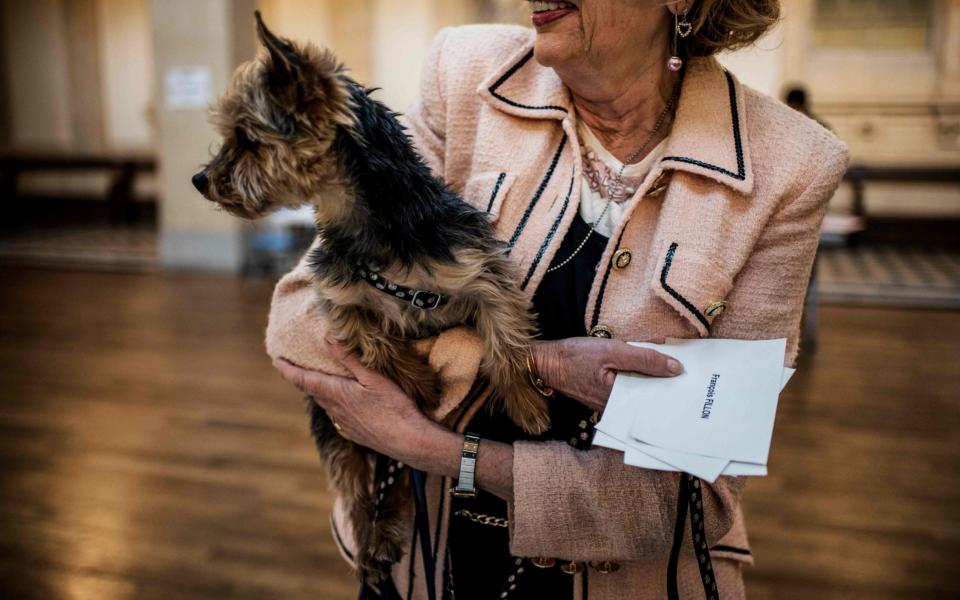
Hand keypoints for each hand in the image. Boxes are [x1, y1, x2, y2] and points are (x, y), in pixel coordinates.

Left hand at [271, 339, 433, 460]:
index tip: (276, 360)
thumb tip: (327, 337)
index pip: (303, 380)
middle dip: (302, 378)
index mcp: (335, 393)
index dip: (287, 370)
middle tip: (295, 366)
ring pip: (325, 404)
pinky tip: (342, 403)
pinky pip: (336, 416)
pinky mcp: (353, 433)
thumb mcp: (372, 377)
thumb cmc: (392, 406)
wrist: (407, 441)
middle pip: (312, 391)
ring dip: (318, 392)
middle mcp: (334, 410)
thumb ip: (349, 358)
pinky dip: (333, 405)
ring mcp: (343, 424)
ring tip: (317, 381)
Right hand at [533, 337, 681, 411]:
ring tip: (674, 369)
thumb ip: (644, 359)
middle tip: (690, 376)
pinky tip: (650, 368)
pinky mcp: (605, 396)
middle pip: (649, 397)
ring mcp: (610, 403)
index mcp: (619, 400)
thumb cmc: (574, 356)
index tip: (693, 382)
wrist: (545, 362)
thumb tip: (675, 367)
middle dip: (667, 386)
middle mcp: (616, 407)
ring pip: (640, 392)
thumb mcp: (612, 350)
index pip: (655, 398)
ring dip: (654, 381)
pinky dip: (640, 379)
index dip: (674, 389)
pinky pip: (629, 388)